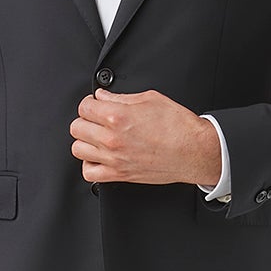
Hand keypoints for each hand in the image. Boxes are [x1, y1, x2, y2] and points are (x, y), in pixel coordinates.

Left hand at [69, 87, 220, 186]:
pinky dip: (89, 165)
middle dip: (86, 120)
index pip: (84, 107)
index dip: (90, 103)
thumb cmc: (178, 126)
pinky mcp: (119, 174)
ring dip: (85, 141)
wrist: (193, 151)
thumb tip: (104, 96)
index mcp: (118, 116)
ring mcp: (114, 158)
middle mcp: (112, 138)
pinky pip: (89, 173)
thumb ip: (121, 98)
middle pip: (77, 127)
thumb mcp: (150, 99)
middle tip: (97, 119)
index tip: (96, 105)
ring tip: (97, 137)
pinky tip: (98, 157)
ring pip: (78, 149)